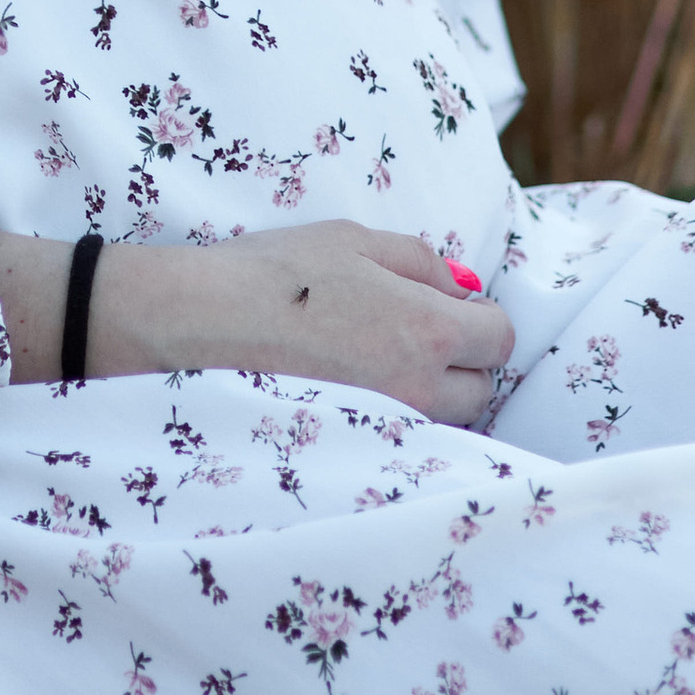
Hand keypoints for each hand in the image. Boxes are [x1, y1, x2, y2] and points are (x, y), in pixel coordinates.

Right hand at [0, 220, 510, 424]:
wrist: (195, 326)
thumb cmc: (274, 273)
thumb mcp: (352, 240)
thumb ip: (420, 262)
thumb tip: (462, 289)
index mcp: (428, 330)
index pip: (499, 338)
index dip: (478, 317)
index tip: (448, 306)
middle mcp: (419, 391)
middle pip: (483, 390)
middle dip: (462, 361)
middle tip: (411, 332)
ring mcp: (387, 430)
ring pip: (444, 424)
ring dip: (431, 394)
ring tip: (376, 361)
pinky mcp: (355, 454)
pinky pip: (402, 443)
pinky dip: (394, 420)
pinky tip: (353, 391)